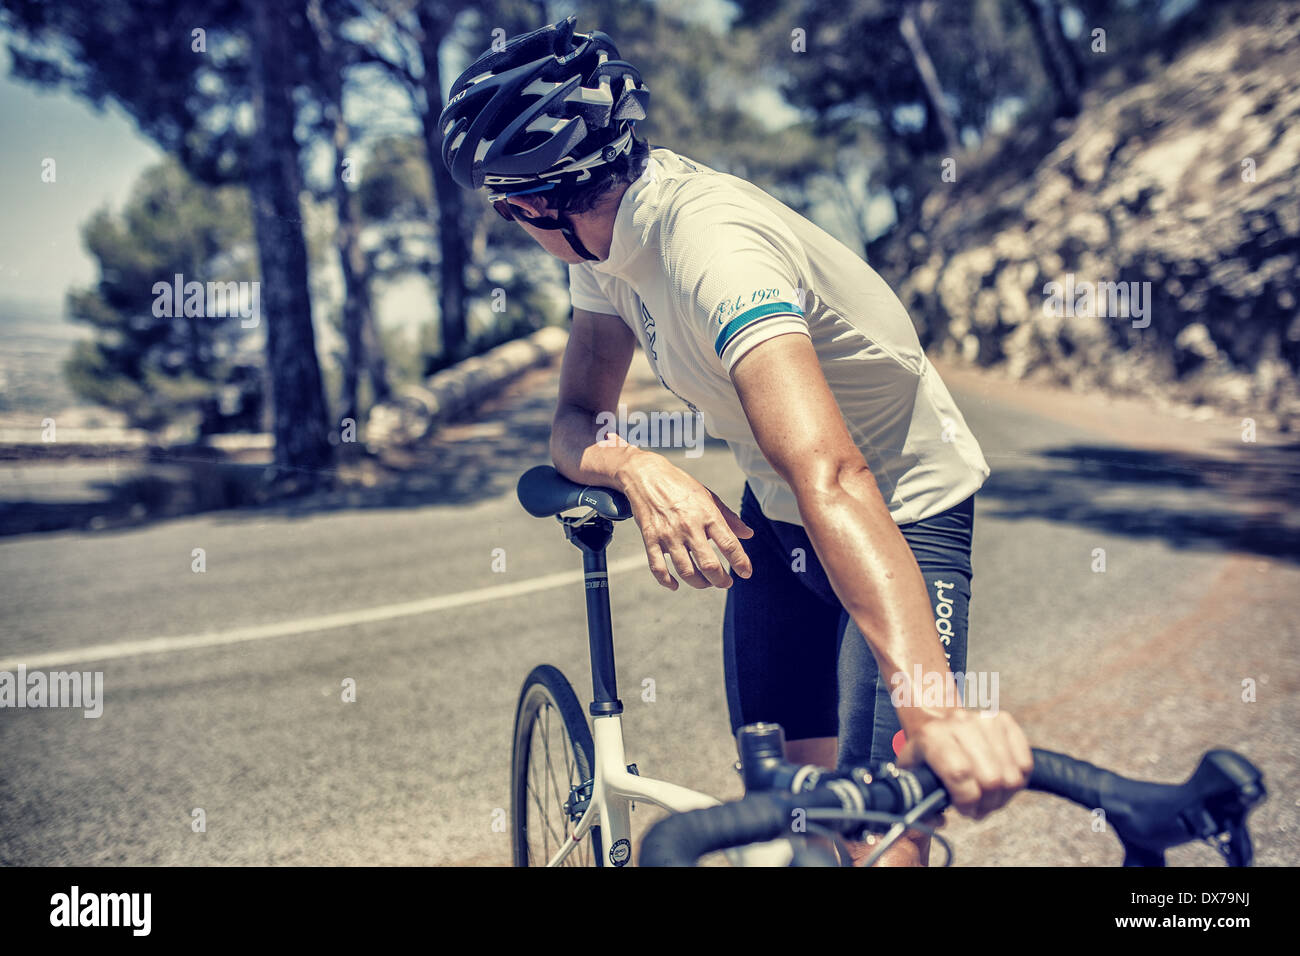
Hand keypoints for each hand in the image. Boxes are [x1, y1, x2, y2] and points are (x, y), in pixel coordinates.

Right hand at [615, 453, 753, 589]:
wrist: (646, 475)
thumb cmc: (681, 485)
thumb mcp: (709, 497)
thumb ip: (729, 518)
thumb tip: (748, 534)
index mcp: (707, 515)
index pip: (729, 545)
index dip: (741, 563)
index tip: (746, 573)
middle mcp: (689, 527)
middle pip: (709, 565)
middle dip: (721, 580)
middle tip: (725, 583)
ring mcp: (669, 535)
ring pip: (686, 571)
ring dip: (700, 584)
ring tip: (706, 583)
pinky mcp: (651, 539)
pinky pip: (658, 568)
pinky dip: (667, 582)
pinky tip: (675, 585)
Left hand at [896, 709, 1032, 820]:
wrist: (938, 723)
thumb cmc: (927, 755)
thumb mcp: (913, 773)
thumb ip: (918, 799)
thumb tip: (937, 820)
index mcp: (931, 736)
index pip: (959, 773)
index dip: (966, 801)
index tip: (965, 809)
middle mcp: (959, 723)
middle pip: (991, 779)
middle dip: (987, 804)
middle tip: (978, 807)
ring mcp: (984, 720)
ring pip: (1011, 776)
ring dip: (1003, 796)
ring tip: (988, 796)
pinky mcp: (1004, 721)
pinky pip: (1025, 764)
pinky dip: (1017, 781)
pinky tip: (1001, 782)